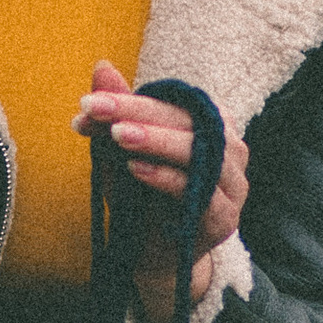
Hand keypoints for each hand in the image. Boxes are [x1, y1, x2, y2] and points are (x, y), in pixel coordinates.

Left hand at [74, 62, 247, 322]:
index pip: (175, 103)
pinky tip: (136, 170)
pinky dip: (167, 178)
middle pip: (189, 122)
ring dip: (157, 141)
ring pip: (202, 153)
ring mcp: (233, 185)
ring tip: (118, 136)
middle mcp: (232, 150)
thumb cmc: (141, 197)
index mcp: (212, 126)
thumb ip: (117, 114)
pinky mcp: (226, 218)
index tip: (89, 103)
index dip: (132, 101)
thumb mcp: (122, 153)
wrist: (154, 256)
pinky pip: (199, 192)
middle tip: (98, 110)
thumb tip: (101, 66)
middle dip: (139, 114)